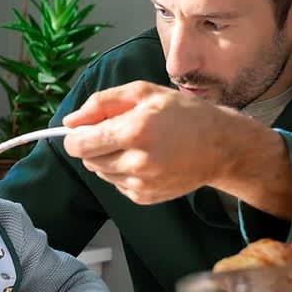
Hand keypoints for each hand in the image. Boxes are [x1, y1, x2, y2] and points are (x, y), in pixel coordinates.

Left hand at [62, 81, 231, 203]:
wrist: (220, 147)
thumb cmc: (184, 114)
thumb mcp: (143, 93)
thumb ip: (101, 103)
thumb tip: (70, 121)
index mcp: (134, 131)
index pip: (78, 145)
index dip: (75, 136)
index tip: (84, 130)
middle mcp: (136, 162)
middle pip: (87, 160)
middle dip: (94, 145)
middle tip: (119, 132)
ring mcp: (141, 183)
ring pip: (100, 173)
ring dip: (109, 159)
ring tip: (136, 145)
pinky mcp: (145, 198)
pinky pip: (117, 184)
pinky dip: (123, 172)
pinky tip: (145, 160)